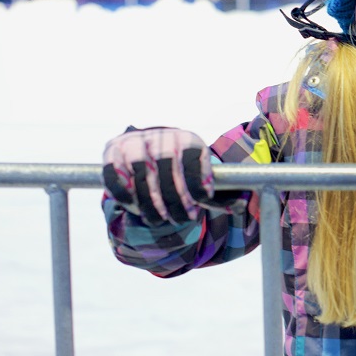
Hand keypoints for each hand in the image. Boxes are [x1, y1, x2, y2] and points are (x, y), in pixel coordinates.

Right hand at [102, 126, 245, 225]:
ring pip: (141, 172)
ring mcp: (136, 141)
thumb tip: (242, 206)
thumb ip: (218, 193)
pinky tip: (135, 207)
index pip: (194, 160)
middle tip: (180, 218)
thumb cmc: (182, 170)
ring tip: (159, 219)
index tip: (198, 205)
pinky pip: (115, 174)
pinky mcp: (113, 150)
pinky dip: (124, 193)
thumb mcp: (201, 175)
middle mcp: (162, 136)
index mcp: (188, 140)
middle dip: (174, 198)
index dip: (196, 185)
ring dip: (150, 201)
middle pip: (167, 167)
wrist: (150, 148)